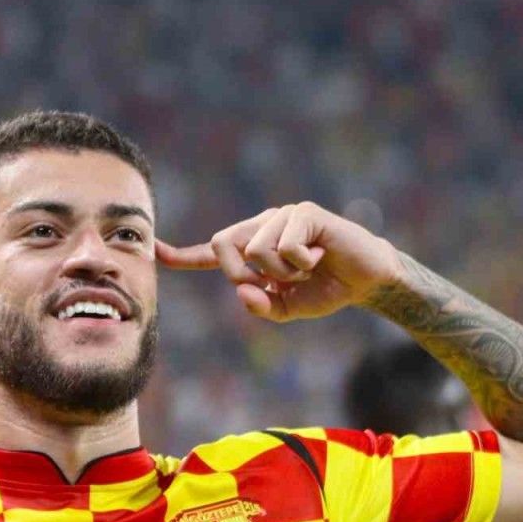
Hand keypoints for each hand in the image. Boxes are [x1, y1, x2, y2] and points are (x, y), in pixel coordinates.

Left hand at [156, 201, 401, 321]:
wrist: (366, 279)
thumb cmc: (325, 289)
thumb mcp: (287, 308)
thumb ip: (260, 306)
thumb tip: (242, 294)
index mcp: (253, 245)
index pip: (212, 252)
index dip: (184, 256)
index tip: (155, 253)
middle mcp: (262, 225)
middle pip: (223, 244)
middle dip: (240, 273)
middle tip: (275, 284)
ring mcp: (282, 215)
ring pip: (256, 250)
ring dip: (283, 272)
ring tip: (307, 268)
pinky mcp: (304, 213)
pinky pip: (284, 245)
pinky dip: (302, 261)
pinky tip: (320, 256)